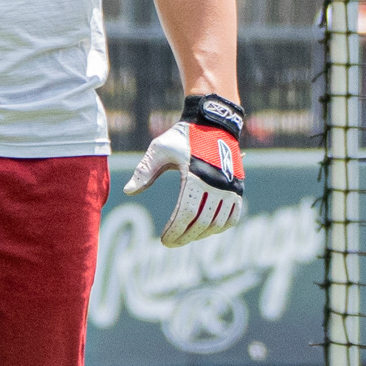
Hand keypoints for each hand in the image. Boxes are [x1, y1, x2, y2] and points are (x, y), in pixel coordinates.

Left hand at [124, 92, 244, 246]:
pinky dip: (220, 227)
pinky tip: (206, 230)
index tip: (164, 240)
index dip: (175, 230)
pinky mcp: (237, 187)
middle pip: (201, 222)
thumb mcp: (160, 149)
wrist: (213, 122)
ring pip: (218, 222)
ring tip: (185, 237)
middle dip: (185, 236)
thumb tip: (128, 191)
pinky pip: (233, 216)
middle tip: (171, 243)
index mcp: (196, 175)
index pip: (186, 213)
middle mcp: (216, 183)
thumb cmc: (182, 137)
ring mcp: (230, 186)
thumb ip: (145, 171)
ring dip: (201, 234)